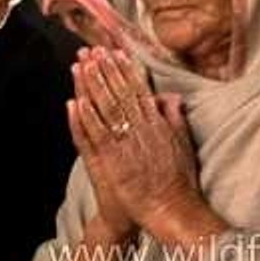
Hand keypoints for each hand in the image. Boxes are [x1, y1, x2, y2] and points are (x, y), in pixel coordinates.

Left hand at [69, 47, 219, 245]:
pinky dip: (85, 119)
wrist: (171, 209)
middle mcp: (140, 130)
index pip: (137, 90)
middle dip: (104, 70)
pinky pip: (95, 136)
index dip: (125, 70)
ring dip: (91, 87)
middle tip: (92, 51)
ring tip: (80, 67)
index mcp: (157, 123)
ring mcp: (124, 145)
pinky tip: (75, 102)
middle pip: (118, 94)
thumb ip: (175, 118)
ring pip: (104, 110)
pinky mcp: (111, 162)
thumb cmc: (179, 181)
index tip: (115, 53)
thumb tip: (171, 96)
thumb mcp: (184, 144)